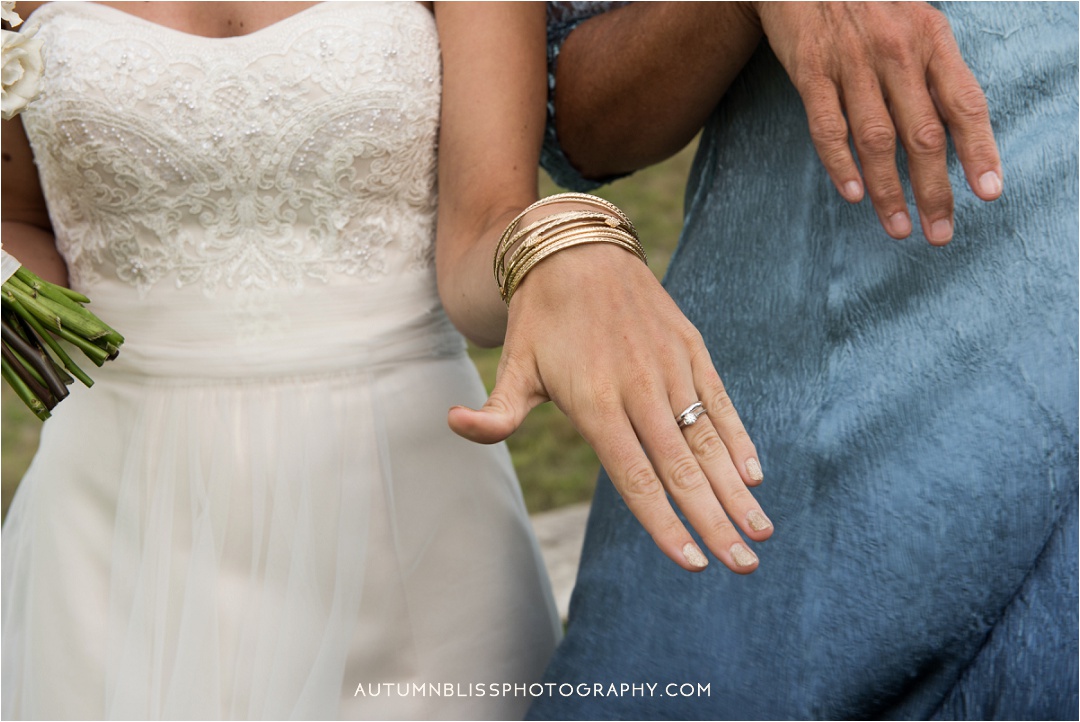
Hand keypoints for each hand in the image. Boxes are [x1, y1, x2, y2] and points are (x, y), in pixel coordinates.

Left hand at [448, 244, 772, 573]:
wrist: (577, 247)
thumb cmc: (541, 318)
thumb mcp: (514, 364)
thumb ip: (496, 410)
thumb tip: (455, 424)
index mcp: (595, 402)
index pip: (635, 477)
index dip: (663, 523)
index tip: (691, 563)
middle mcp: (638, 387)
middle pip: (681, 469)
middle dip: (714, 522)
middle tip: (744, 565)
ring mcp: (669, 366)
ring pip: (708, 440)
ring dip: (736, 490)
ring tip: (761, 532)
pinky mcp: (689, 346)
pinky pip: (718, 401)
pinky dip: (738, 438)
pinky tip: (754, 476)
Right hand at [756, 1, 1001, 244]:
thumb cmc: (869, 6)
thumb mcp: (915, 23)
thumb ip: (935, 71)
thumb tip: (960, 134)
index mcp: (931, 39)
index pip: (964, 104)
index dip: (980, 151)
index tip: (988, 194)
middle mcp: (896, 53)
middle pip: (922, 134)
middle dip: (935, 190)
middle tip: (940, 233)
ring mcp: (851, 64)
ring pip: (876, 140)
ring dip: (890, 191)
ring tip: (900, 228)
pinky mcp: (810, 72)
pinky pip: (828, 127)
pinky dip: (841, 164)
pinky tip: (854, 195)